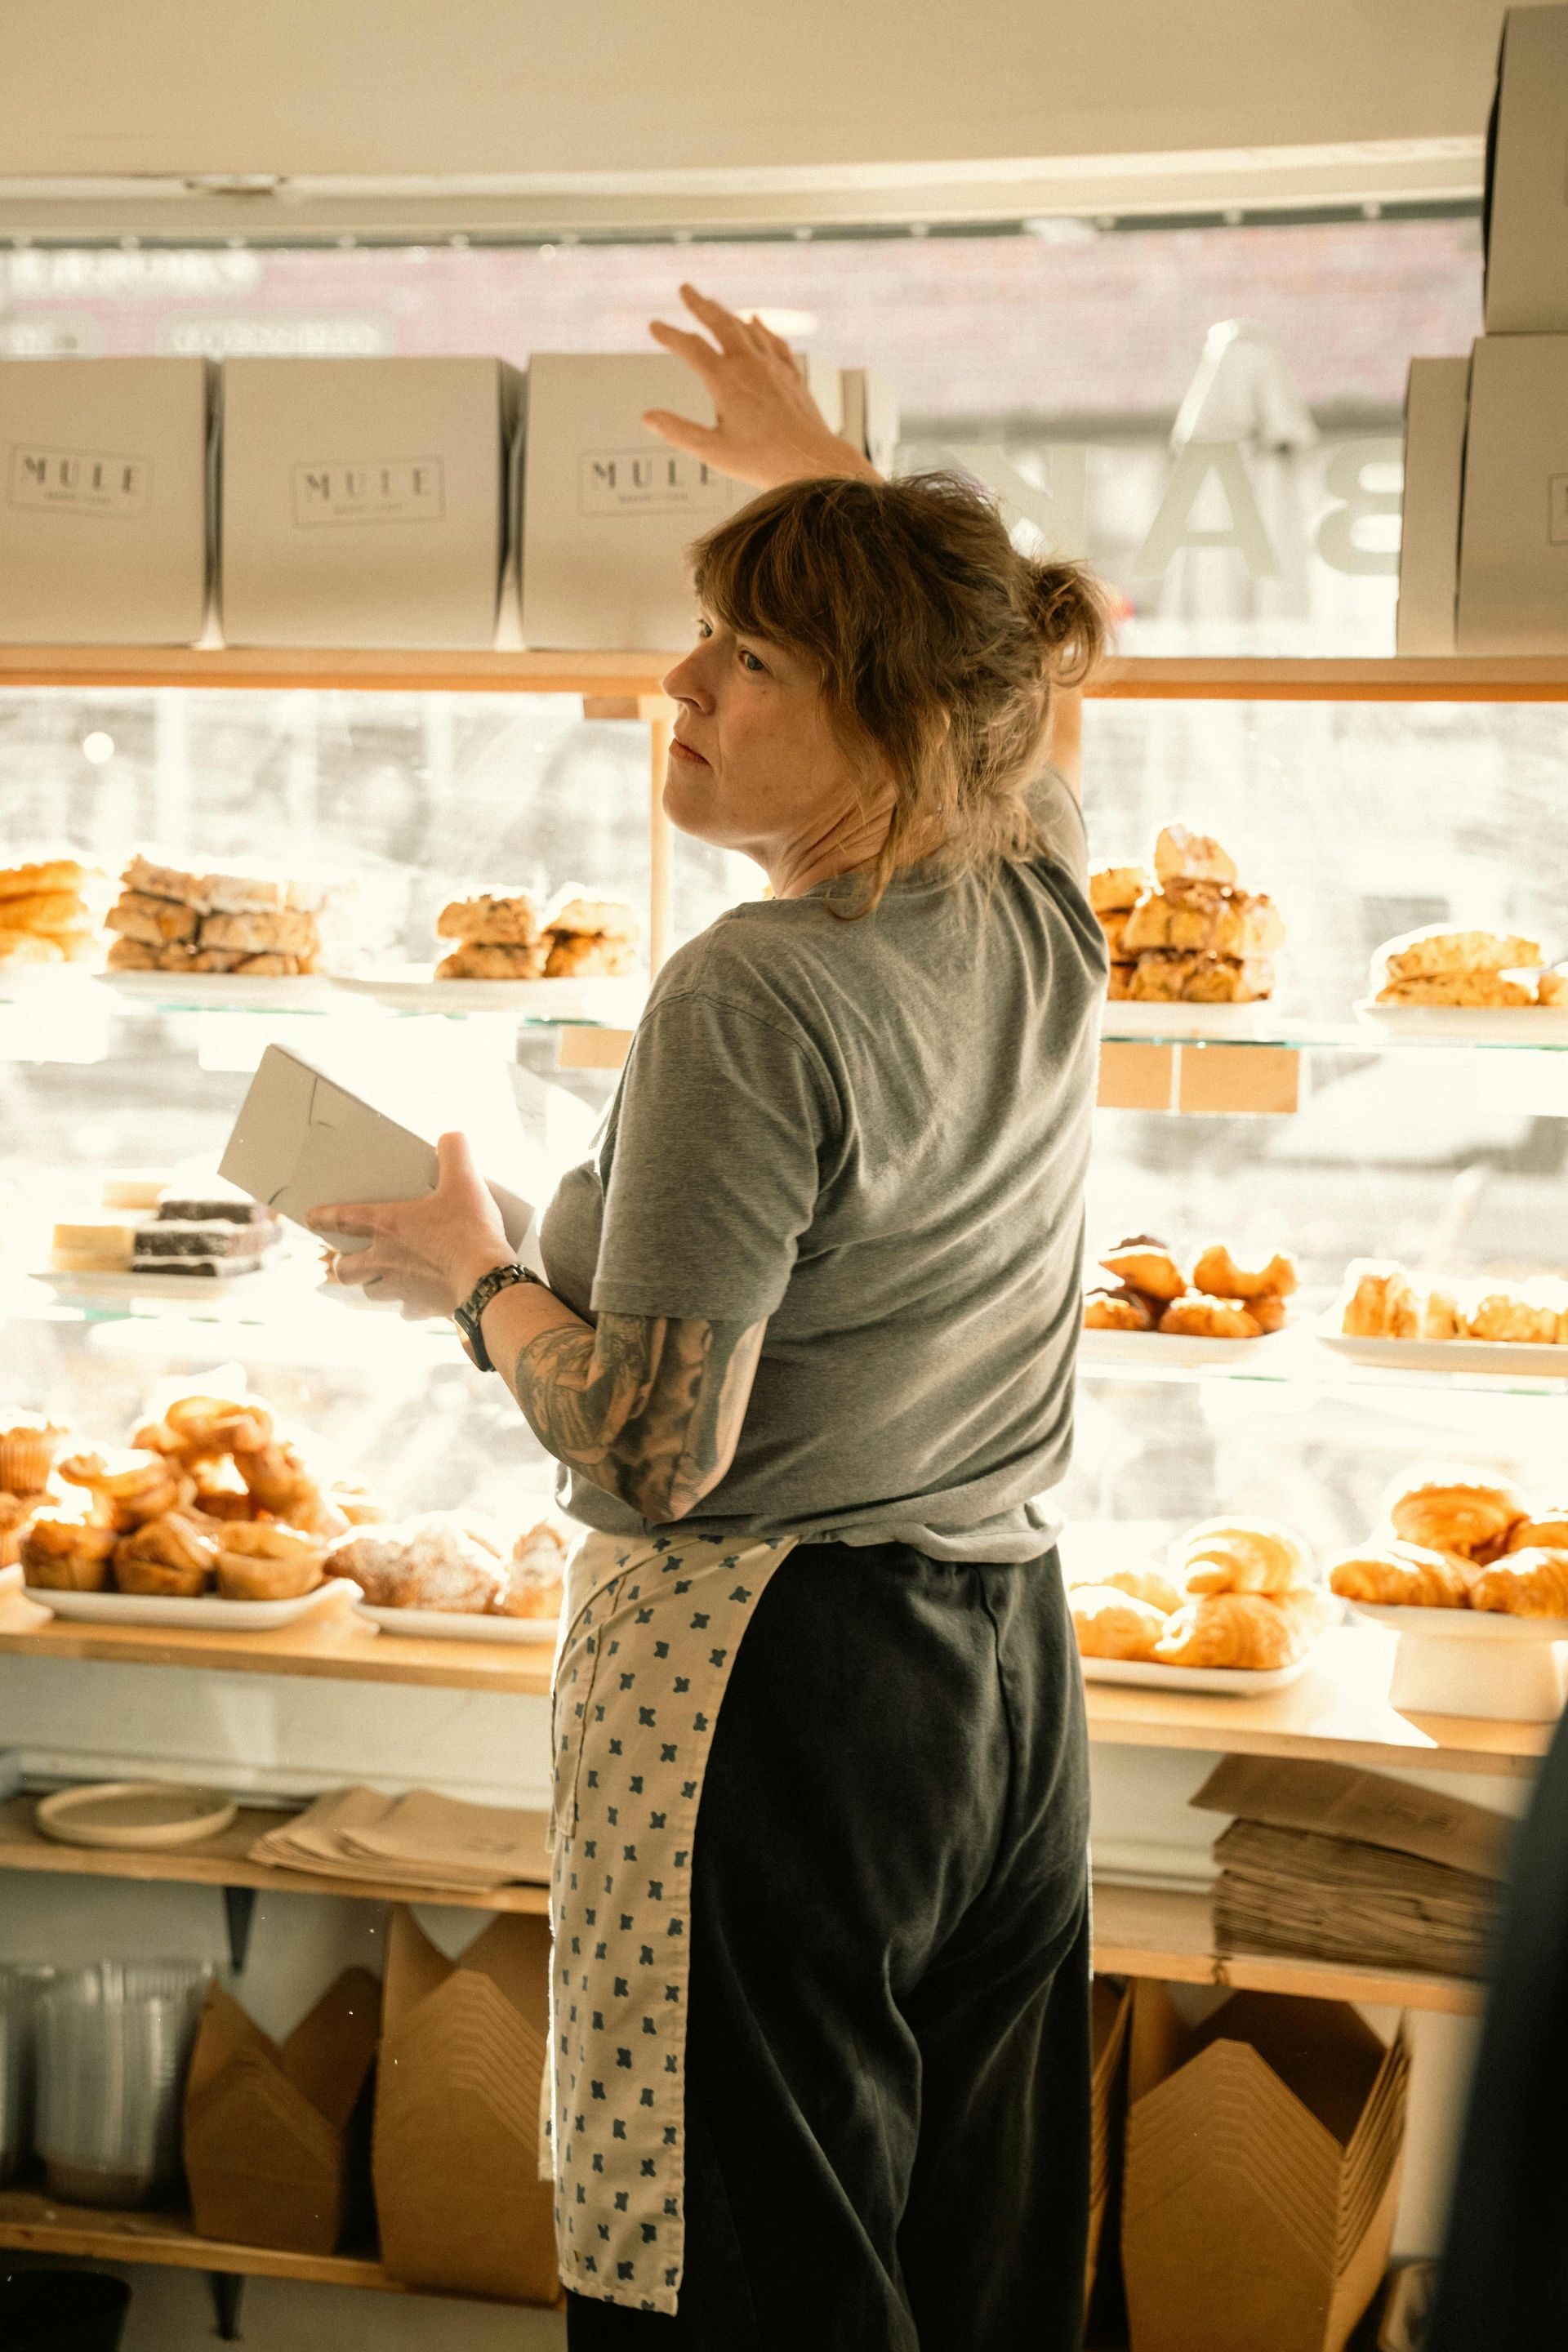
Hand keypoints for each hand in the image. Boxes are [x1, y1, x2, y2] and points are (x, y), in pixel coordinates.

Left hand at [308, 1132, 512, 1322]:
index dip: (323, 1218)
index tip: (311, 1218)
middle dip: (342, 1264)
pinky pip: (405, 1312)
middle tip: (349, 1259)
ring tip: (382, 1279)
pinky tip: (416, 1301)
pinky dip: (407, 1306)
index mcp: (387, 1225)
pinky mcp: (421, 1308)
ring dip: (371, 1285)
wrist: (485, 1280)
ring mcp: (400, 1288)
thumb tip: (451, 1136)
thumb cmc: (468, 1230)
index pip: (343, 1218)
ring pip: (370, 1292)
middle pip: (345, 1269)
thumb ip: (455, 1152)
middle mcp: (385, 1259)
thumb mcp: (465, 1181)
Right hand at [644, 284, 879, 490]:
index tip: (655, 326)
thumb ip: (679, 432)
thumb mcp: (714, 452)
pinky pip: (774, 342)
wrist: (814, 462)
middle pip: (721, 324)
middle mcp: (750, 366)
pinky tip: (756, 322)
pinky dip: (761, 328)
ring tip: (714, 305)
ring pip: (747, 328)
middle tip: (686, 289)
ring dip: (727, 314)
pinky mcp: (792, 375)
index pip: (691, 348)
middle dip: (700, 305)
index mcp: (726, 382)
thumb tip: (647, 418)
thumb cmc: (765, 462)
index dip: (670, 335)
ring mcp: (774, 367)